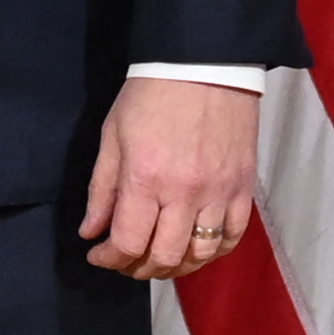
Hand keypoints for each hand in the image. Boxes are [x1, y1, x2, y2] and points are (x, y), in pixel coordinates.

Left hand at [78, 77, 259, 280]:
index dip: (109, 258)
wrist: (204, 65)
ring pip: (199, 255)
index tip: (98, 254)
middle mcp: (184, 192)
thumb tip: (91, 232)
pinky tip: (194, 249)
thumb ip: (102, 189)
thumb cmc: (150, 95)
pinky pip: (232, 238)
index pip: (128, 242)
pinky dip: (212, 253)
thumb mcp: (112, 135)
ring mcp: (218, 193)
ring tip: (158, 261)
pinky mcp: (242, 188)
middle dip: (138, 269)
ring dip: (175, 268)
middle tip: (126, 262)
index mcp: (145, 177)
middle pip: (164, 258)